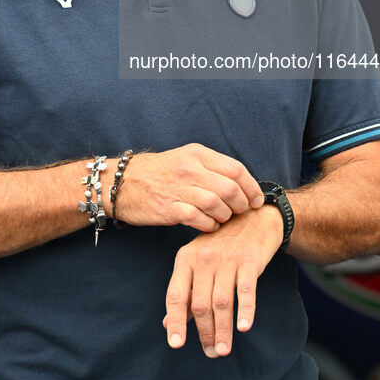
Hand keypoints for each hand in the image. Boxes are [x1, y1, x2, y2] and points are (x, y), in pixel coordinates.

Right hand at [115, 143, 263, 230]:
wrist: (122, 182)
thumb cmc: (158, 172)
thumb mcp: (184, 158)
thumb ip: (210, 167)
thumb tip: (241, 183)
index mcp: (197, 154)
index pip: (236, 169)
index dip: (251, 187)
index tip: (256, 200)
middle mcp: (189, 168)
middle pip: (230, 188)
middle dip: (241, 205)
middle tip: (241, 213)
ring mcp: (178, 188)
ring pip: (217, 204)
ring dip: (225, 216)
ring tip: (222, 219)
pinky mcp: (168, 208)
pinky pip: (200, 219)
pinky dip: (209, 225)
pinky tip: (208, 225)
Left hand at [163, 205, 282, 356]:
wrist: (252, 218)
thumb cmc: (221, 245)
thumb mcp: (197, 261)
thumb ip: (185, 291)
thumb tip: (167, 323)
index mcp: (185, 258)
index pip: (176, 295)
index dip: (175, 321)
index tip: (176, 344)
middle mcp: (203, 258)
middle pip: (201, 304)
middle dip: (205, 333)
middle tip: (211, 353)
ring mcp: (227, 259)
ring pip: (222, 302)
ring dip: (223, 330)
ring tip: (223, 350)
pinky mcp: (249, 261)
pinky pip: (246, 290)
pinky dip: (245, 310)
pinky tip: (244, 327)